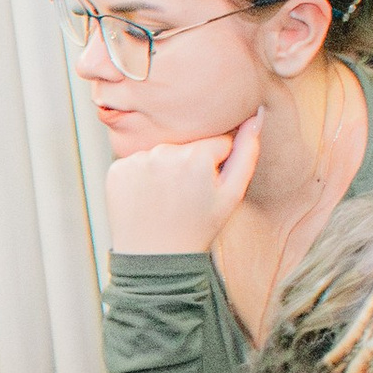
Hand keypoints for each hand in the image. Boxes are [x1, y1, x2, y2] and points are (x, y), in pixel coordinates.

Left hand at [104, 112, 262, 255]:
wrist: (154, 256)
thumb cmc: (198, 226)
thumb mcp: (232, 193)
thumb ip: (248, 151)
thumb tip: (256, 115)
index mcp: (196, 155)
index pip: (218, 141)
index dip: (217, 164)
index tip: (206, 187)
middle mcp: (163, 152)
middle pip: (188, 145)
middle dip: (191, 163)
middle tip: (185, 195)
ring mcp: (136, 160)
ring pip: (162, 151)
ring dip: (166, 168)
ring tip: (166, 197)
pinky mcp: (116, 169)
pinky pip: (137, 161)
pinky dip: (143, 175)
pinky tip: (147, 197)